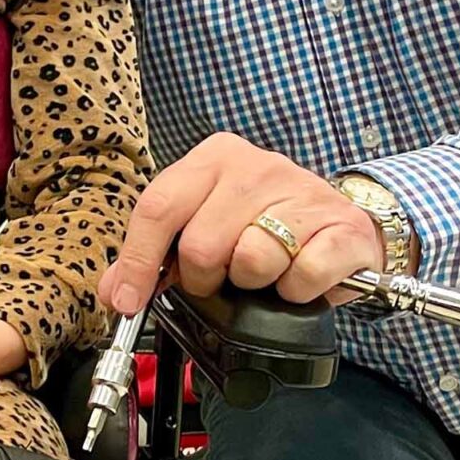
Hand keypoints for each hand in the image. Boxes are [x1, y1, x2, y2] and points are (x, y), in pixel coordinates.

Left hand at [100, 133, 406, 311]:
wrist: (344, 226)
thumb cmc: (266, 226)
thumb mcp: (206, 226)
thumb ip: (156, 256)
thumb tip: (114, 292)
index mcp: (216, 158)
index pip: (159, 207)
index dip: (137, 262)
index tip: (127, 301)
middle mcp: (259, 166)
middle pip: (201, 246)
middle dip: (206, 279)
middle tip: (224, 277)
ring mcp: (304, 192)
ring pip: (252, 261)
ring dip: (254, 283)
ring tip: (266, 272)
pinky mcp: (342, 226)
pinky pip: (302, 276)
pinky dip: (296, 291)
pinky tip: (298, 278)